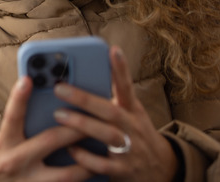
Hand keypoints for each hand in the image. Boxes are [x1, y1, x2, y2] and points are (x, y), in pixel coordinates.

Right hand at [0, 76, 92, 181]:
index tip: (28, 79)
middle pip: (49, 140)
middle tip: (95, 118)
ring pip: (66, 174)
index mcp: (4, 143)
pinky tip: (94, 175)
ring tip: (102, 152)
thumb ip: (18, 127)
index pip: (12, 116)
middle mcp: (15, 161)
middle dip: (75, 128)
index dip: (19, 98)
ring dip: (87, 162)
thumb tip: (41, 104)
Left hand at [52, 46, 178, 181]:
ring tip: (59, 114)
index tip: (112, 50)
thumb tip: (88, 70)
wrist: (161, 169)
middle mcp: (132, 127)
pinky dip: (85, 157)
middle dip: (84, 99)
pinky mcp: (122, 170)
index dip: (121, 69)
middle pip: (110, 110)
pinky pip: (102, 164)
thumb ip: (110, 96)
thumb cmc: (135, 132)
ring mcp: (129, 149)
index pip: (127, 86)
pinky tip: (70, 148)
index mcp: (132, 110)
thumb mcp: (130, 112)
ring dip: (82, 124)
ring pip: (107, 135)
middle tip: (59, 88)